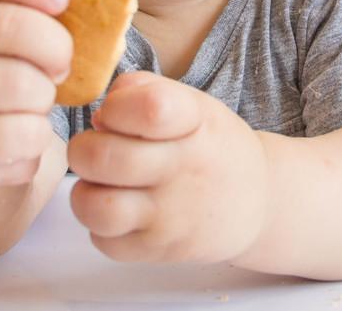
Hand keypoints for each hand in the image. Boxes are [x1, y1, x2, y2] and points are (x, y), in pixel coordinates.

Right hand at [0, 0, 72, 190]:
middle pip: (1, 24)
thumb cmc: (6, 80)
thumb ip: (42, 18)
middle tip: (63, 64)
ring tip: (40, 100)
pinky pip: (14, 132)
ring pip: (11, 81)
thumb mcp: (15, 42)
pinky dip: (36, 135)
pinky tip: (28, 133)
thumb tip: (105, 4)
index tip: (63, 0)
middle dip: (52, 44)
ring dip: (43, 94)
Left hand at [68, 71, 268, 264]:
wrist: (258, 201)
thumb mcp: (193, 103)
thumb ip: (141, 90)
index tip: (118, 113)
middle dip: (83, 148)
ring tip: (102, 185)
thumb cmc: (212, 145)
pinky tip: (123, 210)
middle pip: (101, 157)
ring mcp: (171, 216)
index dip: (116, 106)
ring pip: (94, 207)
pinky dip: (102, 226)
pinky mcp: (158, 251)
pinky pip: (102, 241)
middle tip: (96, 150)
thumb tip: (98, 118)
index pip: (147, 106)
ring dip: (86, 192)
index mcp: (194, 122)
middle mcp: (183, 169)